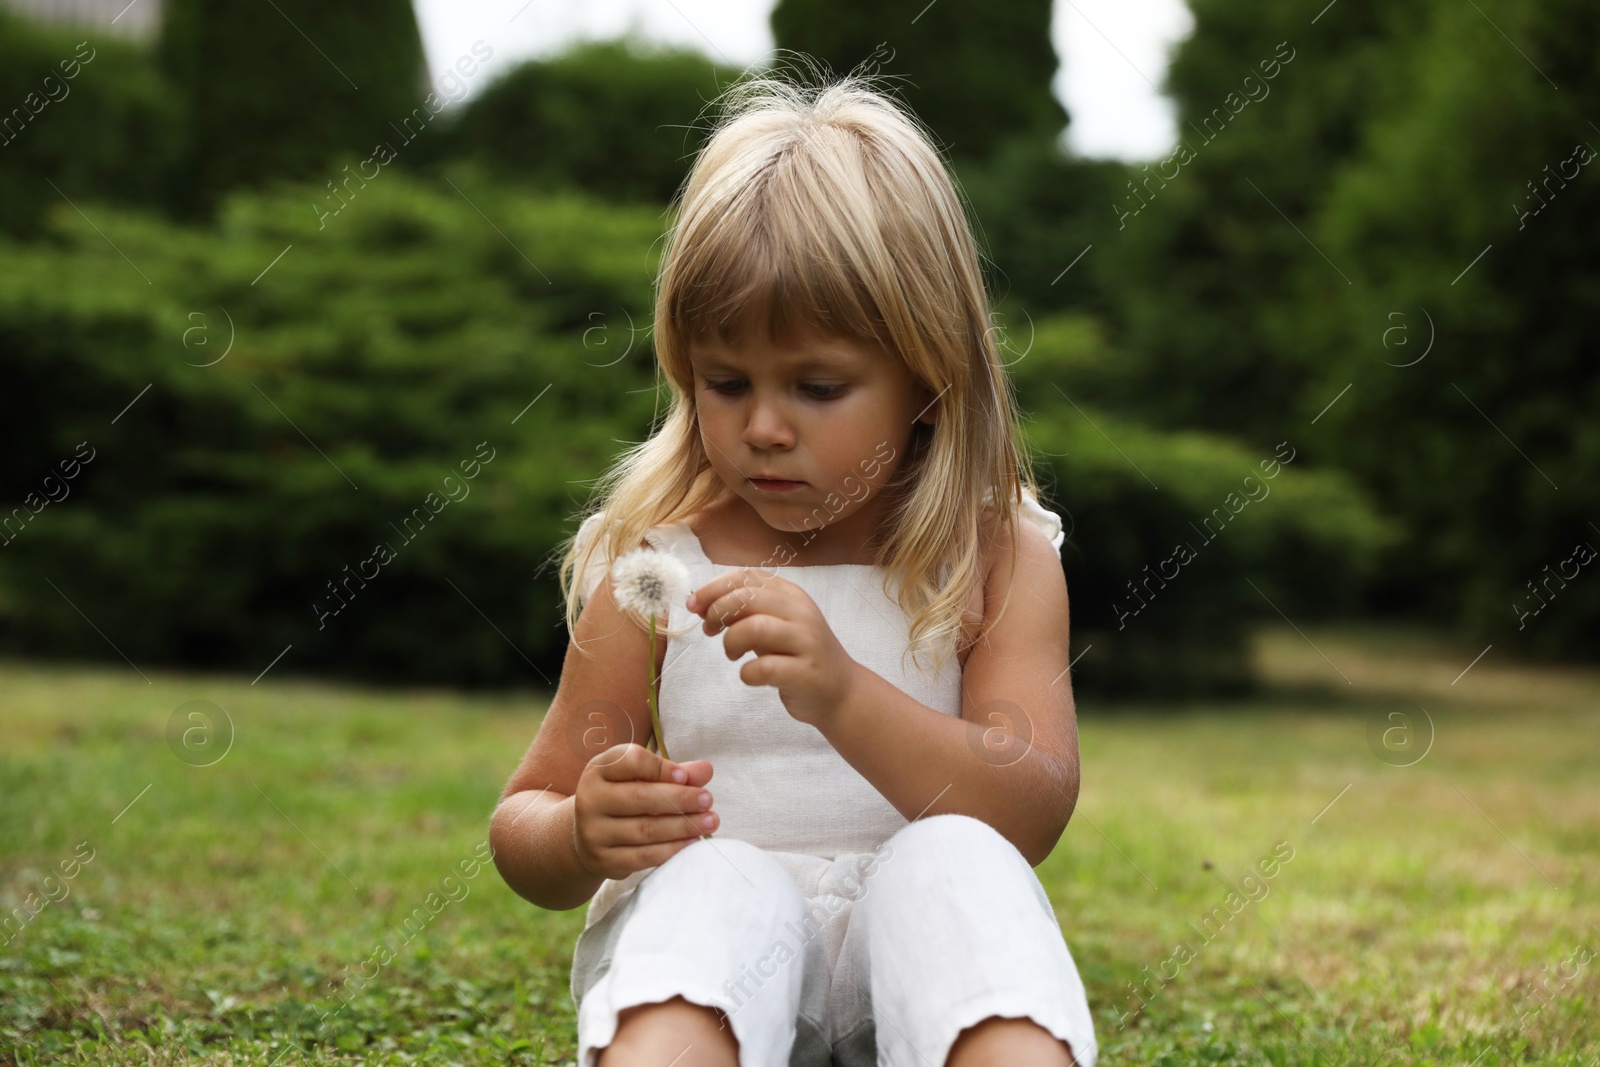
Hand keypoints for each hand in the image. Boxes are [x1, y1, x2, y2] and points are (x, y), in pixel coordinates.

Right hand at [572, 743, 718, 880]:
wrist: (588, 835)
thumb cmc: (623, 797)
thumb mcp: (641, 778)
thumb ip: (673, 772)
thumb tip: (706, 770)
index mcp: (599, 770)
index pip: (630, 762)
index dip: (660, 768)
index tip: (685, 776)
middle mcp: (590, 799)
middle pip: (640, 797)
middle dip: (680, 799)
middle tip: (708, 800)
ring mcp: (594, 832)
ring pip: (645, 829)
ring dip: (683, 826)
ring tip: (710, 821)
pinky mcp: (604, 860)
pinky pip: (643, 857)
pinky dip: (672, 849)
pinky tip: (693, 842)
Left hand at [687, 568, 861, 728]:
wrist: (841, 691)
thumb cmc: (798, 656)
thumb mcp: (775, 624)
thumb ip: (744, 611)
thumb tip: (700, 604)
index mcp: (791, 595)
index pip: (746, 576)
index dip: (713, 588)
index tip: (694, 605)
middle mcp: (800, 612)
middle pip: (746, 598)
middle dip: (717, 612)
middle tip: (709, 630)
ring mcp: (806, 642)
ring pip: (754, 627)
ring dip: (731, 641)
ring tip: (732, 654)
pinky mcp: (805, 673)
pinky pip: (764, 667)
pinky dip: (747, 673)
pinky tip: (750, 676)